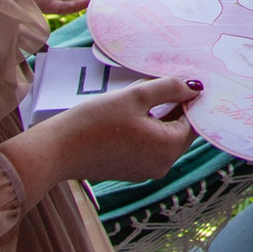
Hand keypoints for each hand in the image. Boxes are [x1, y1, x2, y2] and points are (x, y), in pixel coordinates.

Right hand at [2, 73, 198, 201]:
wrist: (56, 151)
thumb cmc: (95, 121)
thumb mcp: (136, 95)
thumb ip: (169, 88)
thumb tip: (196, 87)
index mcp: (169, 148)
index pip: (195, 121)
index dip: (190, 99)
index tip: (181, 80)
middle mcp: (162, 165)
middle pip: (181, 131)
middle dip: (175, 107)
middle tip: (162, 83)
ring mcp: (146, 172)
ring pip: (164, 139)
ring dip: (160, 117)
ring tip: (143, 95)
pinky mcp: (130, 172)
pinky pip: (149, 147)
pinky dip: (147, 130)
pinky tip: (131, 114)